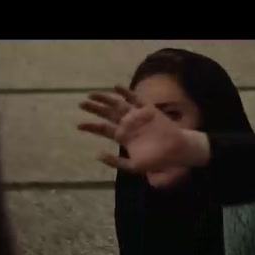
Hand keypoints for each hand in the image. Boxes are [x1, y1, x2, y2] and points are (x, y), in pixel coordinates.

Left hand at [78, 95, 210, 184]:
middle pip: (107, 114)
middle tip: (81, 104)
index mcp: (122, 137)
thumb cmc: (156, 160)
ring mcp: (137, 116)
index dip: (91, 126)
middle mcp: (127, 124)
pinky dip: (126, 93)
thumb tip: (97, 155)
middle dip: (94, 109)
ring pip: (118, 104)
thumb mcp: (133, 166)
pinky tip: (116, 88)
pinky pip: (135, 99)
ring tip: (92, 95)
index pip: (103, 129)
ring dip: (105, 99)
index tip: (78, 125)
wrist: (176, 151)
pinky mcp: (147, 109)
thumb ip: (116, 162)